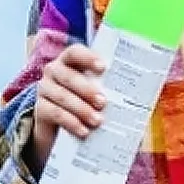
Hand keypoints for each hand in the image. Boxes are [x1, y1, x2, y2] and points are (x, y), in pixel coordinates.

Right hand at [29, 43, 105, 172]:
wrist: (61, 126)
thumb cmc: (86, 102)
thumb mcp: (96, 91)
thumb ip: (109, 87)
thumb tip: (142, 94)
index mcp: (69, 61)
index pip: (74, 52)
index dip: (87, 57)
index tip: (103, 67)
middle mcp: (53, 71)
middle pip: (68, 76)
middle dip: (87, 89)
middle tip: (103, 102)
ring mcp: (44, 90)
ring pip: (62, 96)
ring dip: (81, 109)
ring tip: (98, 121)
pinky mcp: (40, 109)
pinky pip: (55, 113)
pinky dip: (71, 122)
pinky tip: (84, 131)